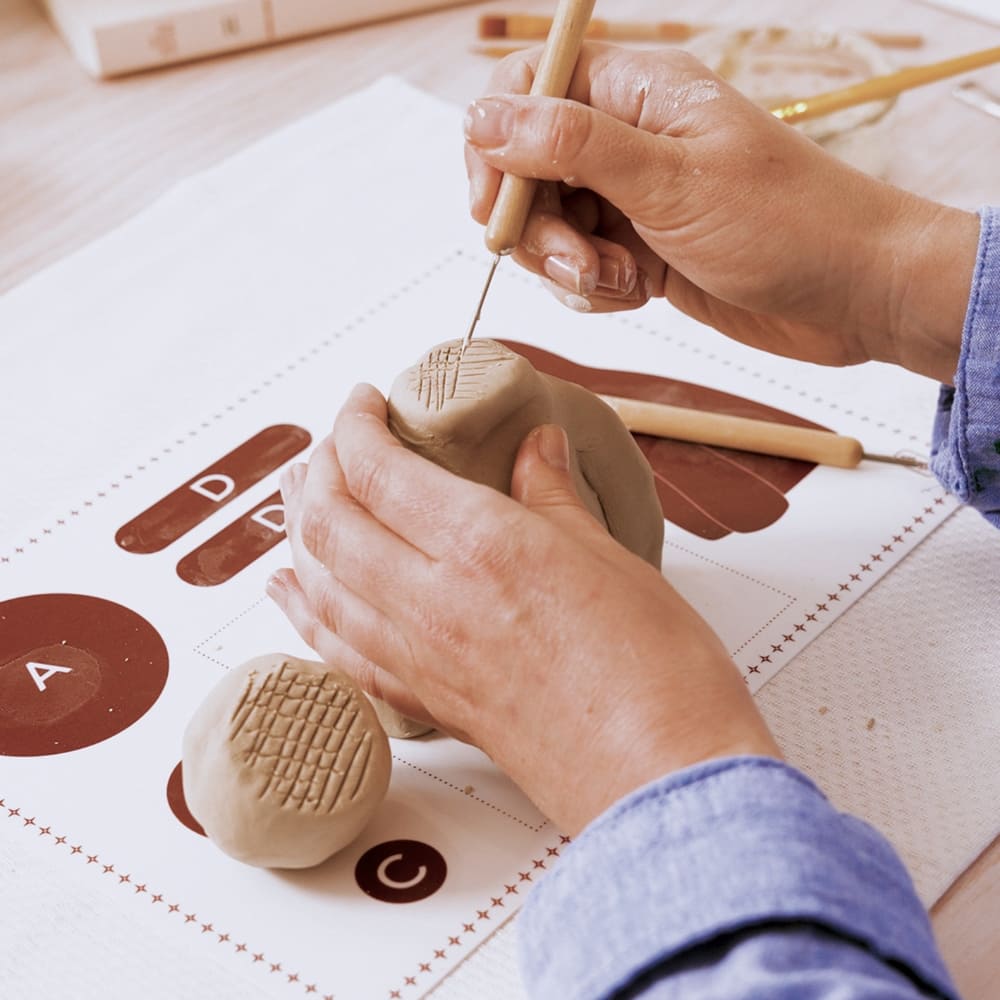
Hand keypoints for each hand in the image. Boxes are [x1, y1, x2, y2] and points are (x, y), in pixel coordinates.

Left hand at [268, 385, 779, 834]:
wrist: (662, 775)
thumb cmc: (656, 669)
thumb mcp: (609, 555)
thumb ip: (553, 495)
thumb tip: (536, 447)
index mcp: (480, 546)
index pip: (379, 470)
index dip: (355, 425)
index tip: (365, 402)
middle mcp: (431, 601)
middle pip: (330, 522)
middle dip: (319, 469)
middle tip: (334, 442)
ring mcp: (420, 658)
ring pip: (319, 584)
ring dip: (298, 532)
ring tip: (298, 498)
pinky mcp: (427, 701)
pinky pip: (339, 650)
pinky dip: (306, 611)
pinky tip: (293, 593)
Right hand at [465, 43, 977, 382]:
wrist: (854, 294)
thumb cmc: (787, 224)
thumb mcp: (671, 181)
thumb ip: (571, 145)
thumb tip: (482, 116)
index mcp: (638, 92)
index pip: (526, 90)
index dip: (494, 145)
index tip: (497, 207)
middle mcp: (628, 138)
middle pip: (527, 168)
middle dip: (538, 226)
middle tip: (578, 263)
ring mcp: (633, 196)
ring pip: (550, 225)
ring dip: (569, 265)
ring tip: (624, 281)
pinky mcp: (641, 247)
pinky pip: (581, 265)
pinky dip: (596, 288)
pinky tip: (639, 293)